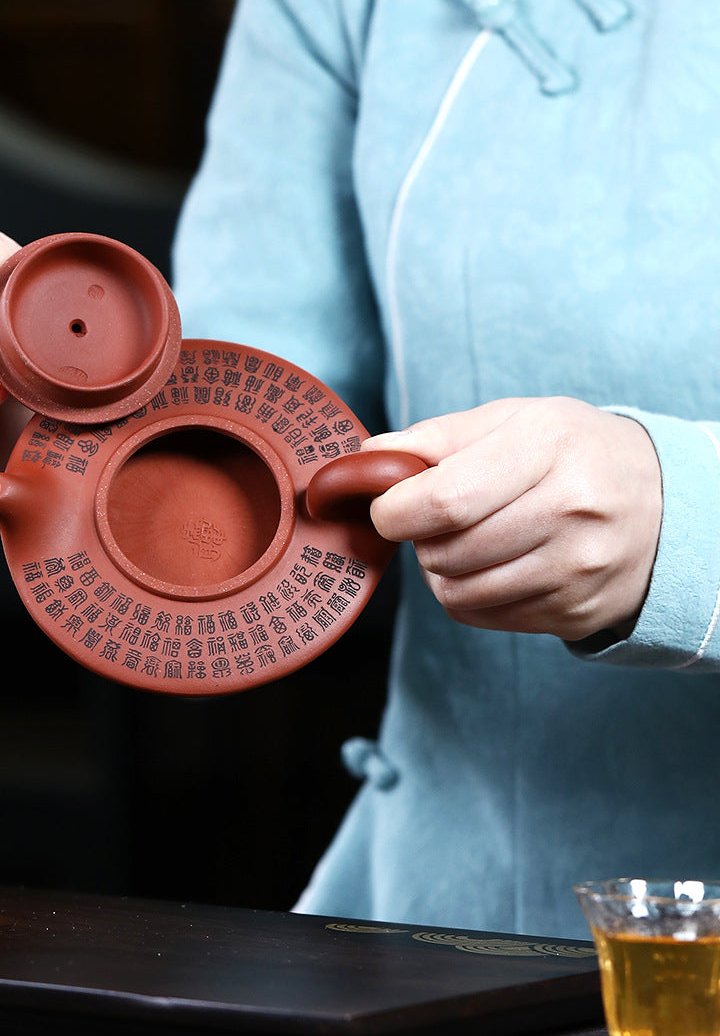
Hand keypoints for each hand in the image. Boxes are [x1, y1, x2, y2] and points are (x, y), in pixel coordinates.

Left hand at [363, 397, 661, 642]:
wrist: (665, 505)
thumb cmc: (574, 452)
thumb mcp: (517, 420)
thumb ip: (438, 437)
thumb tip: (370, 455)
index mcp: (548, 447)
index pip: (445, 500)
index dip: (394, 510)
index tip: (385, 506)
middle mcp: (570, 510)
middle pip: (446, 550)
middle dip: (419, 537)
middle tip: (434, 517)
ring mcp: (578, 568)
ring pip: (458, 591)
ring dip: (440, 568)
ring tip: (463, 539)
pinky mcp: (576, 612)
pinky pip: (483, 616)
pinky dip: (468, 594)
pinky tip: (490, 565)